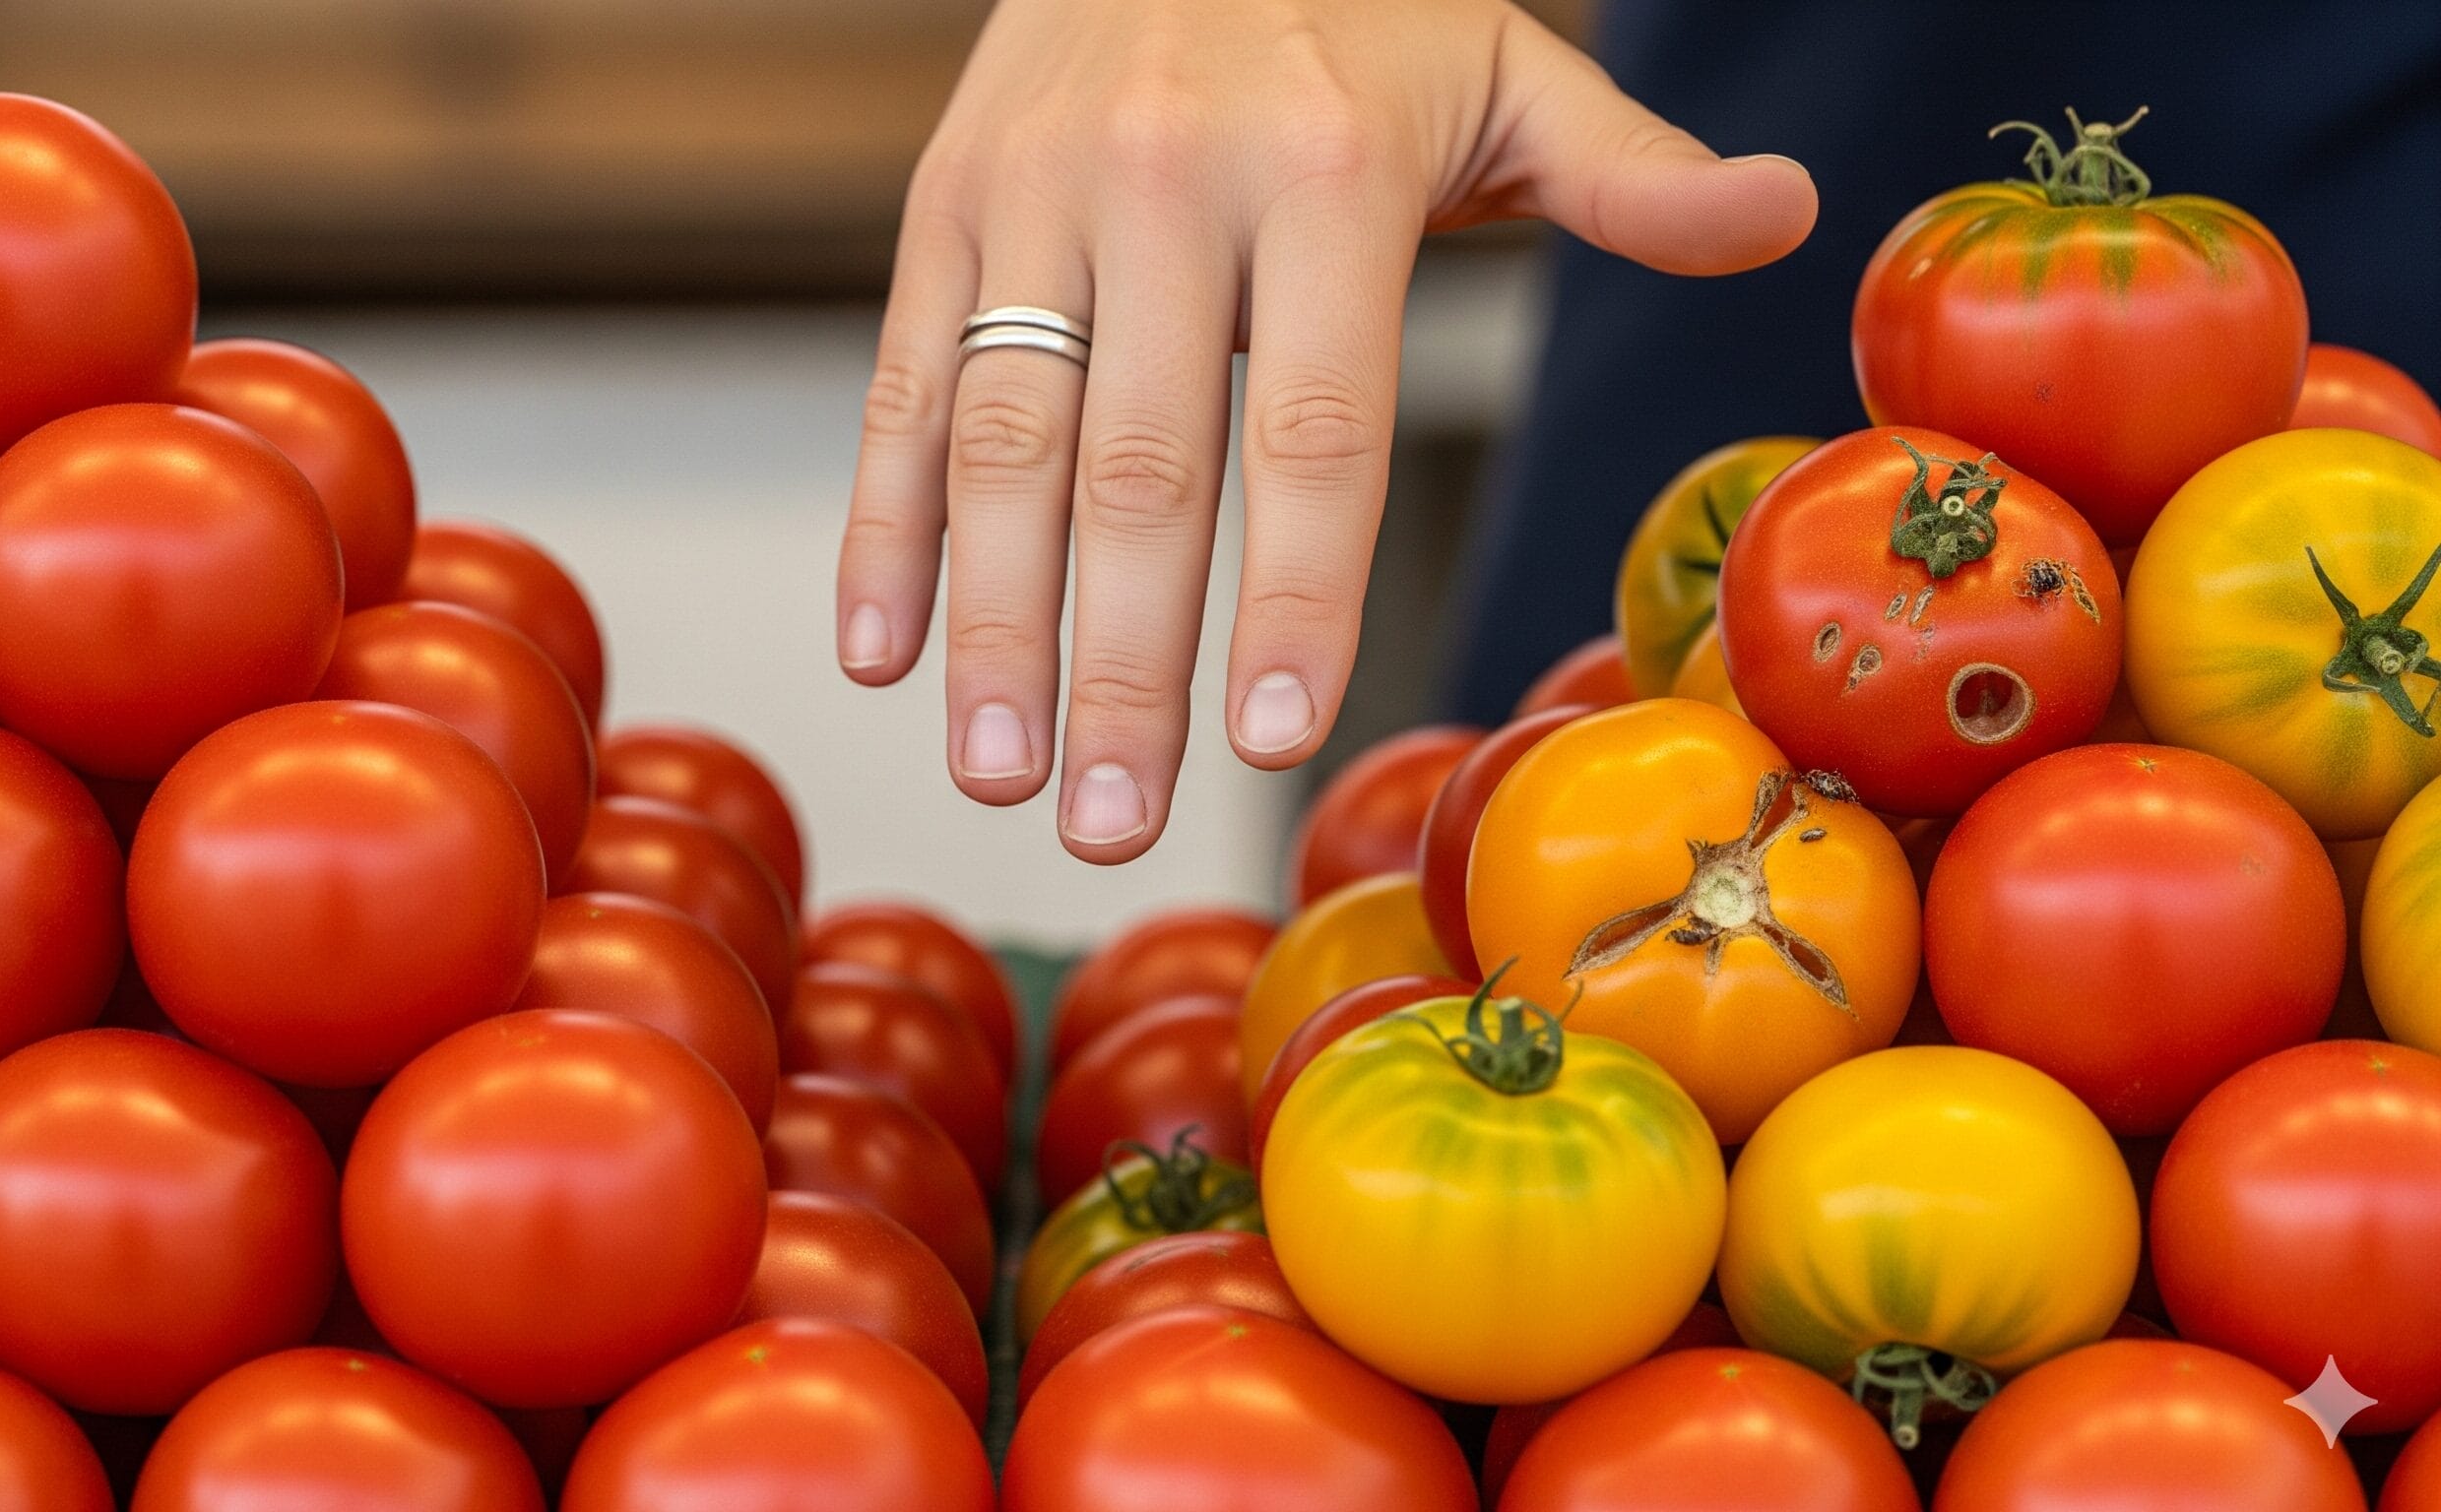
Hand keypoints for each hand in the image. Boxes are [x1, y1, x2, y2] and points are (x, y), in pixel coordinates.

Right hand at [835, 0, 1813, 861]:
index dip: (1293, 587)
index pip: (1315, 422)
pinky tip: (882, 650)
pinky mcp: (942, 207)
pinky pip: (901, 387)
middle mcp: (1163, 185)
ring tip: (998, 773)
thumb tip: (1794, 218)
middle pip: (1138, 466)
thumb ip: (1629, 173)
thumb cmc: (1357, 5)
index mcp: (1324, 169)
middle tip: (1114, 827)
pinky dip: (885, 525)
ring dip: (990, 623)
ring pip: (1002, 442)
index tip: (1272, 734)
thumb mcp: (1505, 66)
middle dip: (1121, 663)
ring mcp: (1034, 200)